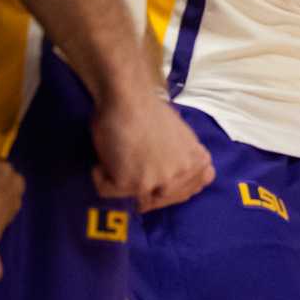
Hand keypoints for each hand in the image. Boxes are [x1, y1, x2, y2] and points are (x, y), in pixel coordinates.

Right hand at [91, 88, 212, 210]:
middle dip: (145, 189)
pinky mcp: (129, 184)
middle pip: (160, 200)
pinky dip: (101, 177)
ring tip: (118, 161)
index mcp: (197, 162)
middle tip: (129, 172)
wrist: (130, 99)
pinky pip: (108, 191)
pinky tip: (103, 161)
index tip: (153, 179)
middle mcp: (181, 175)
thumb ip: (183, 158)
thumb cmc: (152, 110)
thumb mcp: (182, 135)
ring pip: (135, 199)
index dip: (167, 188)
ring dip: (124, 184)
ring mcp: (156, 182)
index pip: (188, 191)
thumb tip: (178, 177)